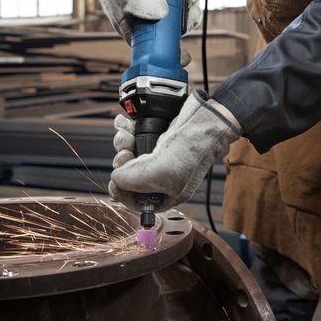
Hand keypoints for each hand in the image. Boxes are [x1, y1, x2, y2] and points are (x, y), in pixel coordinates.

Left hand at [109, 91, 240, 211]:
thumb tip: (116, 178)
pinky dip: (125, 129)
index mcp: (166, 193)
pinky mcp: (156, 136)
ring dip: (122, 143)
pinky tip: (123, 124)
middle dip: (121, 163)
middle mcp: (162, 175)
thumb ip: (132, 180)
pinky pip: (133, 136)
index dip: (123, 193)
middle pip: (129, 176)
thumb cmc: (193, 150)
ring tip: (127, 136)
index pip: (137, 202)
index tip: (116, 181)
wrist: (205, 119)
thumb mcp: (160, 173)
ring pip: (129, 154)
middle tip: (125, 154)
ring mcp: (159, 154)